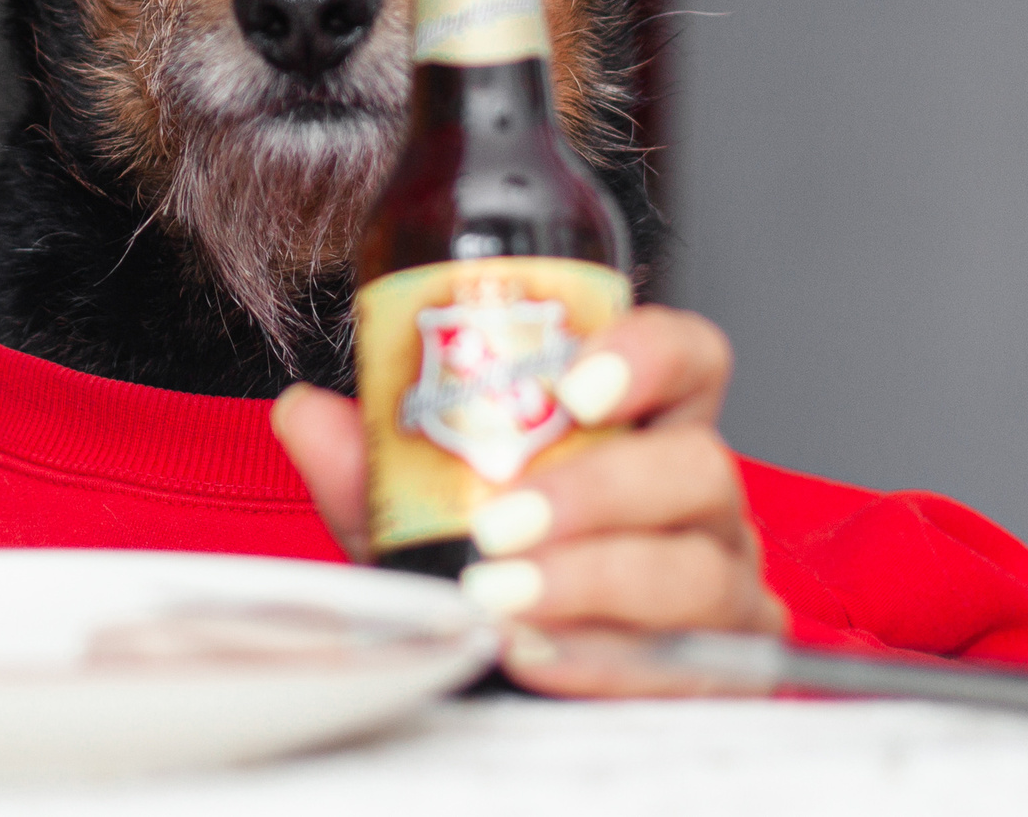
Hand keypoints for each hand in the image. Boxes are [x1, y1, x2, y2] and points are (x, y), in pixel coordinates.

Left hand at [273, 304, 786, 694]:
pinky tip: (537, 654)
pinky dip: (602, 656)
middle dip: (595, 492)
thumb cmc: (488, 563)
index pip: (688, 357)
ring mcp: (722, 579)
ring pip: (697, 568)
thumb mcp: (417, 511)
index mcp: (641, 426)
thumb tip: (306, 414)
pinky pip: (688, 659)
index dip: (648, 356)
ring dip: (591, 580)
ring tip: (503, 597)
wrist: (508, 671)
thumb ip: (368, 464)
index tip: (572, 387)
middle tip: (500, 522)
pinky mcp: (720, 664)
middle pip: (697, 466)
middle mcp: (697, 496)